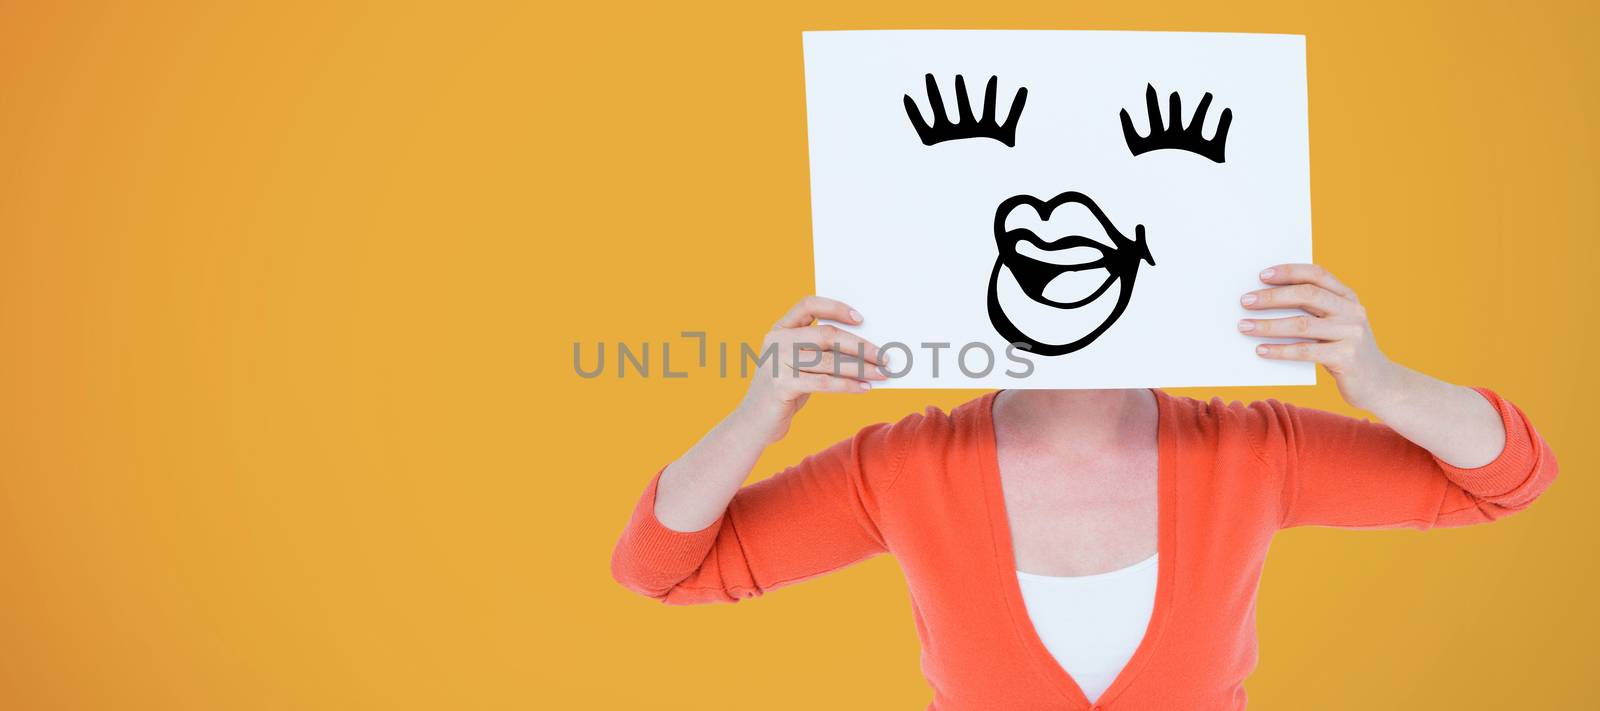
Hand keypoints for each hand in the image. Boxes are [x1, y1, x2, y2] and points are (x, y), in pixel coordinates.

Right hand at [735, 296, 886, 443]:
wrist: (753, 423)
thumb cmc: (785, 390)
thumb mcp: (797, 365)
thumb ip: (819, 351)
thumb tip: (865, 348)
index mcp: (779, 329)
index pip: (808, 305)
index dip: (835, 307)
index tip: (861, 319)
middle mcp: (776, 341)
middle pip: (826, 334)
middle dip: (860, 345)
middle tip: (885, 356)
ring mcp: (777, 363)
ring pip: (828, 360)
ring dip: (860, 367)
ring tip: (882, 373)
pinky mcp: (781, 385)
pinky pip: (824, 382)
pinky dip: (848, 385)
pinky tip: (864, 388)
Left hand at [1237, 264, 1398, 409]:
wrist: (1379, 384)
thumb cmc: (1343, 351)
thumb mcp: (1333, 326)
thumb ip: (1311, 312)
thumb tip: (1263, 303)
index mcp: (1347, 297)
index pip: (1317, 274)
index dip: (1289, 272)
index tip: (1261, 275)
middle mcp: (1352, 311)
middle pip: (1308, 295)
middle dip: (1273, 297)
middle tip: (1245, 301)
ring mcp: (1352, 334)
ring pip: (1302, 324)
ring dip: (1268, 325)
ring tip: (1244, 327)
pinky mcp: (1347, 358)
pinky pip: (1306, 351)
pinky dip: (1280, 350)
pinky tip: (1260, 350)